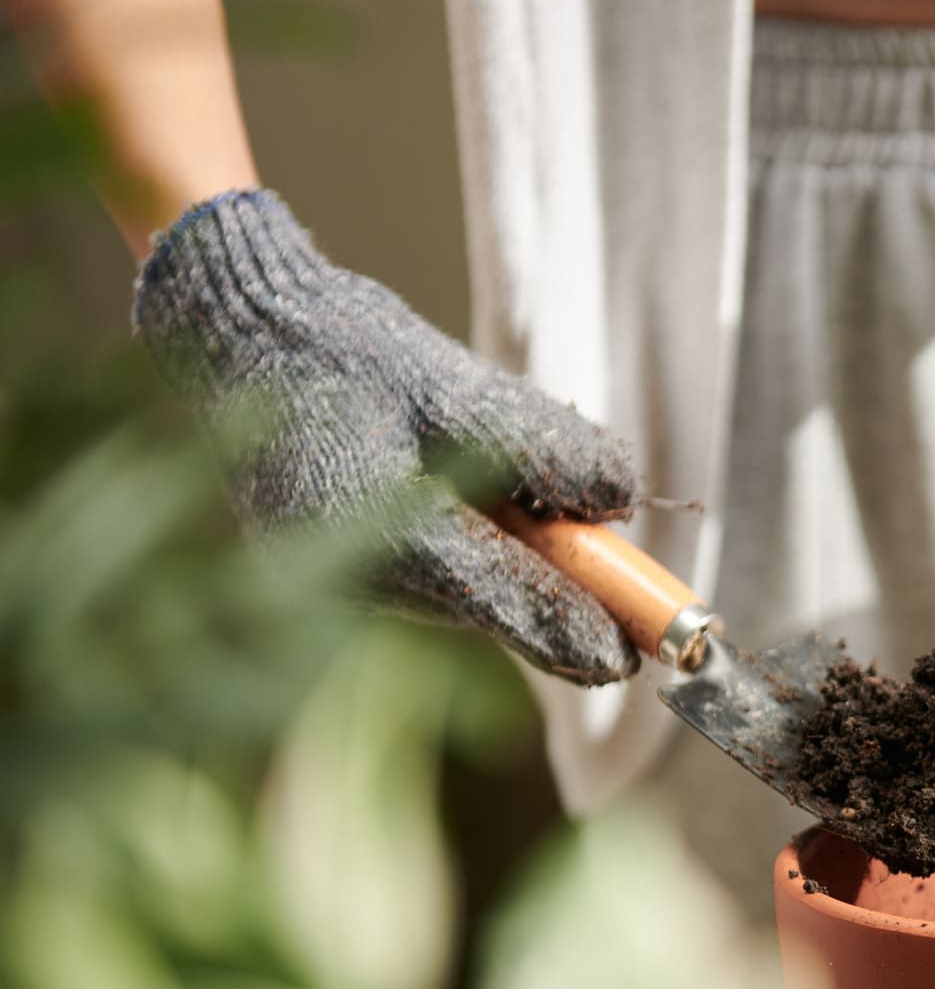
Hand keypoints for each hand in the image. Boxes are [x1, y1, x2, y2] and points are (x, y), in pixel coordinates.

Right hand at [132, 190, 639, 683]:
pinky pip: (436, 579)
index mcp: (377, 540)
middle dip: (564, 603)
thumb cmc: (339, 348)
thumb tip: (623, 498)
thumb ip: (545, 448)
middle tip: (641, 619)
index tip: (639, 655)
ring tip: (556, 521)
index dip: (582, 628)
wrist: (239, 334)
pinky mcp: (339, 574)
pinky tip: (492, 509)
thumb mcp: (455, 383)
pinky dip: (480, 555)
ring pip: (468, 598)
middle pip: (493, 611)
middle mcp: (354, 584)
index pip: (506, 603)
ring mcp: (339, 587)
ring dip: (523, 573)